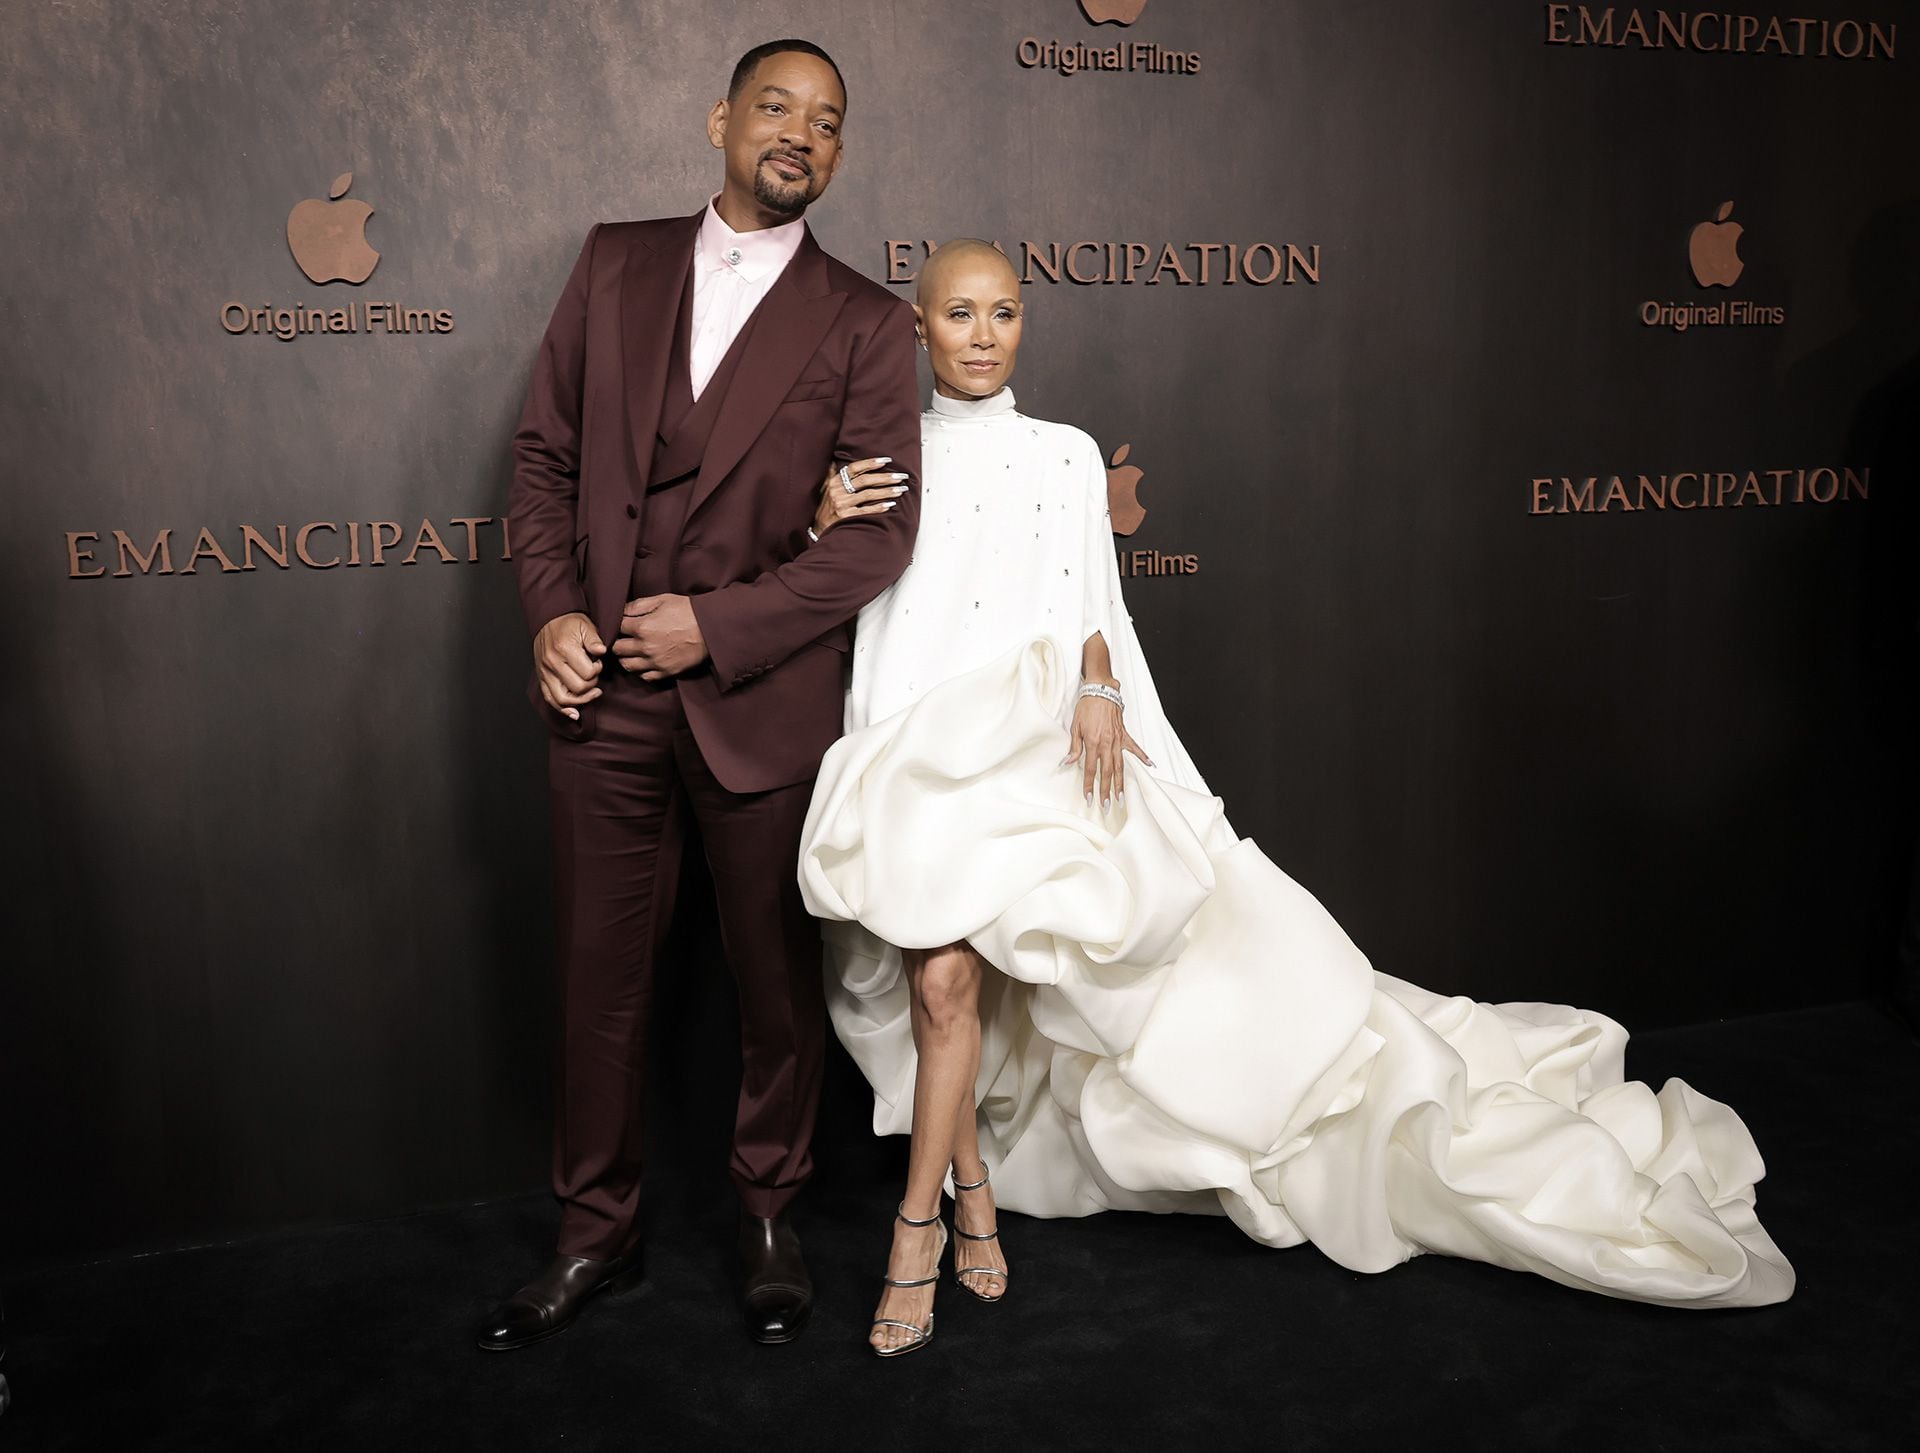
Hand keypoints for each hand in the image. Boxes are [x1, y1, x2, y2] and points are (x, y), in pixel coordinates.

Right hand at [534, 612, 605, 720]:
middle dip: (592, 684)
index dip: (597, 671)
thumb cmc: (569, 623)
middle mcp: (552, 663)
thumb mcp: (586, 625)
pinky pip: (550, 699)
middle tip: (594, 674)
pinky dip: (562, 709)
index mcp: (564, 649)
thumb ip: (595, 640)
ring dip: (581, 700)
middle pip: (577, 688)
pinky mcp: (542, 677)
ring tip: (593, 694)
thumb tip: (601, 651)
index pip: (587, 674)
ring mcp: (545, 672)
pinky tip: (574, 713)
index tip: (598, 663)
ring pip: (562, 699)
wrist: (549, 619)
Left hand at [614, 593, 708, 679]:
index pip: (617, 627)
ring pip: (627, 665)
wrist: (710, 628)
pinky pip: (644, 676)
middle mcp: (645, 647)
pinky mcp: (665, 672)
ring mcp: (655, 662)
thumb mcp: (662, 600)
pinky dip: (640, 670)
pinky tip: (643, 662)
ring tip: (632, 651)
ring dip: (626, 657)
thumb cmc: (687, 611)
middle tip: (625, 637)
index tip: (623, 623)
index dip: (618, 623)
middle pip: (617, 648)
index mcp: (642, 627)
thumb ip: (638, 605)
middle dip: (619, 641)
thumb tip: (621, 610)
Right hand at [813, 456, 908, 537]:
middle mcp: (838, 491)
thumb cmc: (825, 507)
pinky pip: (866, 510)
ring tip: (900, 490)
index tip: (887, 461)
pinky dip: (879, 507)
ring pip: (868, 494)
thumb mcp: (825, 488)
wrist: (816, 529)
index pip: (855, 468)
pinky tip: (890, 505)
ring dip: (887, 491)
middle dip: (885, 477)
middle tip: (901, 477)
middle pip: (865, 480)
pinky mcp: (846, 517)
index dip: (871, 463)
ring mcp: (842, 504)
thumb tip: (833, 461)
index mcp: (835, 481)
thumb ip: (831, 475)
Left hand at [1063, 683, 1150, 811]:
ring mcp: (1118, 740)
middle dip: (1107, 791)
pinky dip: (1143, 757)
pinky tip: (1151, 766)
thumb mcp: (1075, 727)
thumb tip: (1066, 763)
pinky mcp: (1124, 734)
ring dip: (1121, 783)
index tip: (1089, 798)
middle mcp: (1107, 744)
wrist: (1100, 690)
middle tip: (1107, 806)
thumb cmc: (1086, 707)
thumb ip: (1074, 748)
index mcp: (1094, 742)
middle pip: (1107, 772)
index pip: (1092, 769)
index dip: (1090, 786)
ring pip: (1120, 766)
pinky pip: (1135, 748)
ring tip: (1122, 798)